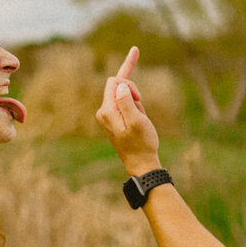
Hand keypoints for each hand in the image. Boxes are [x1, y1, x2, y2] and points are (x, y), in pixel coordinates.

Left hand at [95, 46, 160, 175]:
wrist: (140, 164)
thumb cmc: (142, 144)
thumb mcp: (137, 121)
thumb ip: (126, 102)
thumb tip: (120, 86)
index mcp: (107, 111)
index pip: (113, 82)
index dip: (128, 84)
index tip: (139, 98)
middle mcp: (104, 112)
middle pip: (116, 87)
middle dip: (132, 92)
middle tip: (140, 104)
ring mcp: (108, 116)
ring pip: (122, 96)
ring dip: (135, 102)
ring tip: (141, 118)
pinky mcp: (114, 120)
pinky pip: (122, 104)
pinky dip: (132, 103)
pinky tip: (138, 105)